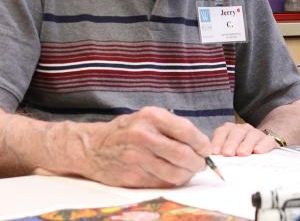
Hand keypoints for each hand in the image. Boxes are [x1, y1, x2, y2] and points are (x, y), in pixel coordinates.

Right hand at [80, 106, 211, 187]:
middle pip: (182, 154)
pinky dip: (173, 182)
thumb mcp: (147, 117)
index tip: (207, 149)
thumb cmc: (126, 130)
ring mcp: (136, 158)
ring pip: (174, 173)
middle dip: (198, 162)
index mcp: (150, 116)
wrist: (92, 148)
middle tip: (201, 163)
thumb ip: (171, 126)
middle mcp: (143, 136)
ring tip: (189, 170)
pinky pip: (162, 183)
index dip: (201, 142)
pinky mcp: (132, 177)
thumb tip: (200, 143)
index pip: (185, 130)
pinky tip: (173, 176)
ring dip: (187, 174)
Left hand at [211, 122, 277, 155]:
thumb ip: (220, 154)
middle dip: (231, 143)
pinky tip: (258, 151)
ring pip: (251, 135)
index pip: (222, 132)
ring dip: (246, 144)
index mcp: (230, 130)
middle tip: (227, 153)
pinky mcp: (268, 139)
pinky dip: (262, 145)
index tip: (215, 152)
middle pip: (236, 133)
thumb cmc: (240, 151)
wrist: (262, 144)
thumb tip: (209, 162)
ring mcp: (256, 133)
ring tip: (242, 153)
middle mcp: (242, 129)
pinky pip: (266, 140)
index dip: (218, 141)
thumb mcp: (229, 151)